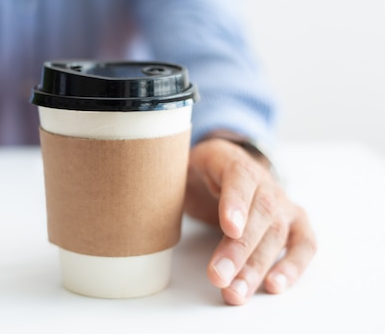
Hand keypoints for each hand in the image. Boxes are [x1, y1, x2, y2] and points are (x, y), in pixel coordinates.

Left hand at [185, 137, 316, 304]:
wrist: (223, 164)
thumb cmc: (196, 172)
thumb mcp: (178, 167)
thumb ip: (169, 181)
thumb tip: (147, 202)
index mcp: (231, 159)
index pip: (239, 177)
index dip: (235, 203)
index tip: (229, 228)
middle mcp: (264, 179)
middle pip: (261, 213)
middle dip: (239, 250)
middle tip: (219, 277)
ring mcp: (282, 200)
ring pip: (278, 233)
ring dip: (258, 266)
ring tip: (236, 292)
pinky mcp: (294, 221)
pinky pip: (304, 243)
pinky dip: (294, 265)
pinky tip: (275, 286)